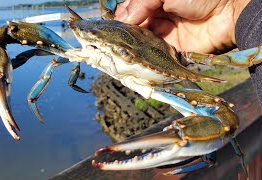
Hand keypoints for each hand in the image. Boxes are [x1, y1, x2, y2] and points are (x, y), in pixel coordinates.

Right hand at [114, 0, 249, 52]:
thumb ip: (140, 4)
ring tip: (118, 52)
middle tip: (111, 42)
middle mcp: (157, 19)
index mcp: (154, 2)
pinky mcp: (172, 51)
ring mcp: (164, 36)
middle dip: (123, 35)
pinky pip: (155, 55)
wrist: (229, 13)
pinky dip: (145, 58)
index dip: (120, 19)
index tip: (108, 28)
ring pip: (142, 43)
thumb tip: (121, 20)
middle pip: (134, 29)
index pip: (130, 11)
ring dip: (132, 47)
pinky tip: (134, 59)